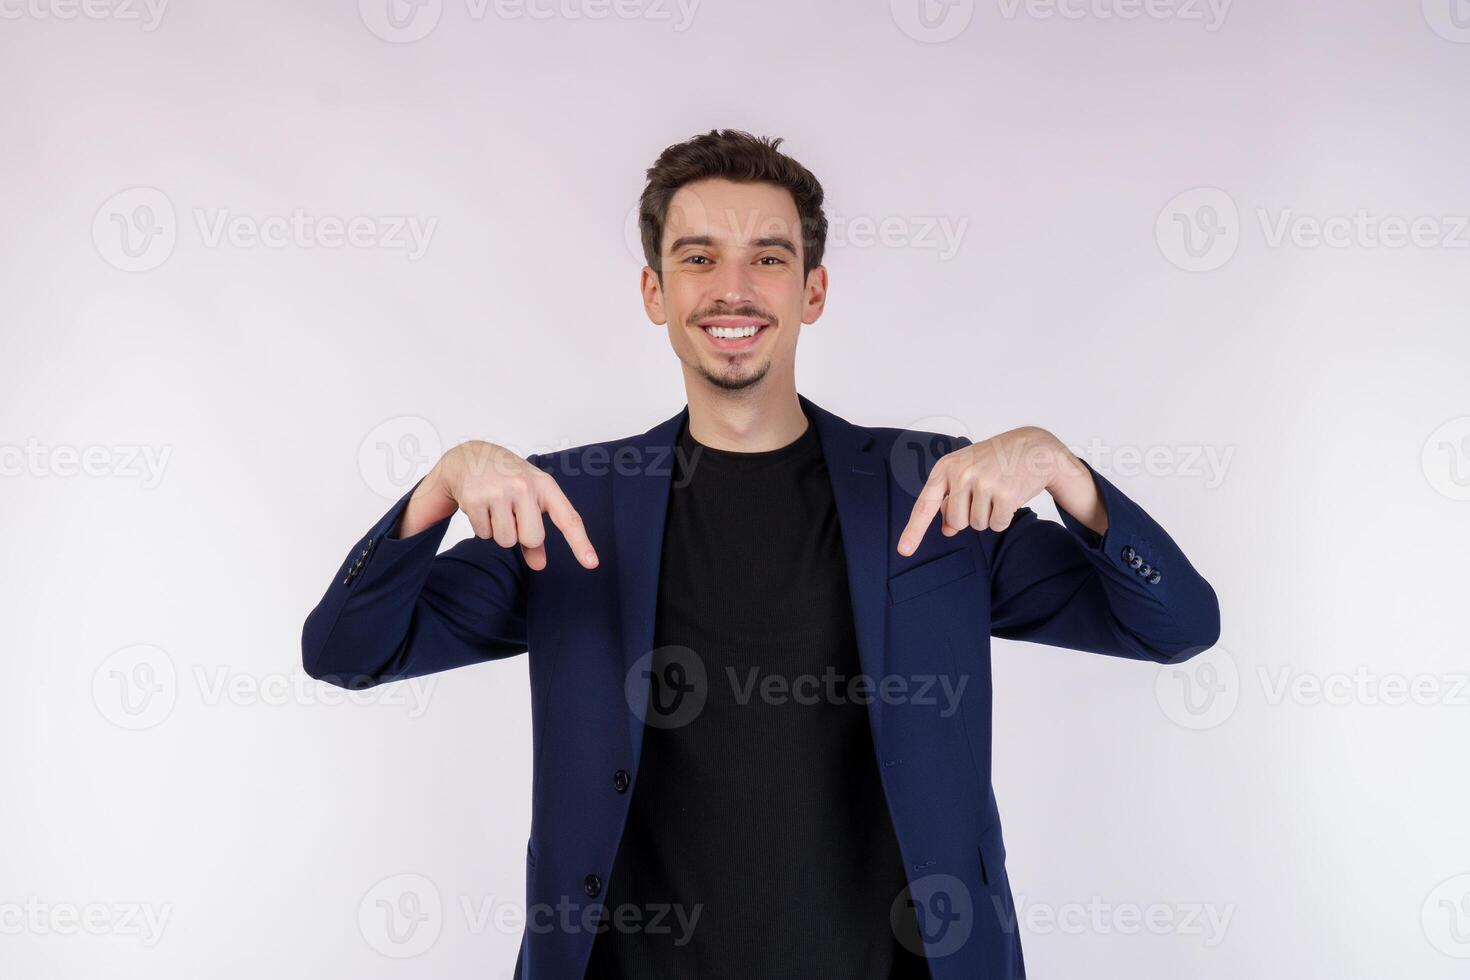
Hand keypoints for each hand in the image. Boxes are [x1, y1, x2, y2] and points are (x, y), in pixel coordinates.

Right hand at [400, 441, 598, 571]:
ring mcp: (498, 491)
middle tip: (512, 513)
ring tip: (495, 507)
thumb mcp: (530, 498)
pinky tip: (480, 506)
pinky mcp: (475, 499)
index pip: (568, 518)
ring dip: (499, 532)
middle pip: (532, 538)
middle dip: (521, 536)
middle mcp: (524, 486)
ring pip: (506, 540)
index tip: (592, 563)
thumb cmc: (507, 479)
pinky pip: (484, 534)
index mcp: (545, 485)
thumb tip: (539, 565)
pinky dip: (481, 526)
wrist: (469, 456)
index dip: (580, 542)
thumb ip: (536, 534)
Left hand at [897, 426, 1092, 555]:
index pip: (925, 504)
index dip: (913, 530)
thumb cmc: (993, 461)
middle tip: (983, 493)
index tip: (903, 551)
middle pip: (956, 522)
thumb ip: (950, 500)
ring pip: (977, 525)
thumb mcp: (965, 473)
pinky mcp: (1007, 494)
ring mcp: (985, 483)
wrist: (1033, 446)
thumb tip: (947, 530)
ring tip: (997, 490)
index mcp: (946, 467)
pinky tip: (1010, 496)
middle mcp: (962, 474)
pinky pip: (997, 525)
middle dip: (969, 515)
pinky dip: (1004, 517)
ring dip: (988, 515)